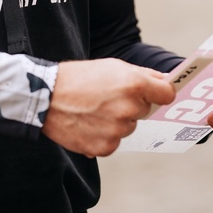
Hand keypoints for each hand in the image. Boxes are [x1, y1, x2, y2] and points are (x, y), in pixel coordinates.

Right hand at [41, 58, 175, 156]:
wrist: (45, 97)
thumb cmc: (78, 77)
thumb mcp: (111, 66)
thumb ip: (142, 75)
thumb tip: (166, 82)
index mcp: (134, 84)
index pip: (167, 93)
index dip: (161, 92)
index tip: (156, 93)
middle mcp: (129, 108)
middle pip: (144, 110)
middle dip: (131, 104)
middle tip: (106, 96)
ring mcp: (118, 130)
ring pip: (128, 127)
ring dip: (116, 121)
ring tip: (93, 109)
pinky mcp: (105, 147)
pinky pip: (113, 142)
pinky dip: (103, 135)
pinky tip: (87, 123)